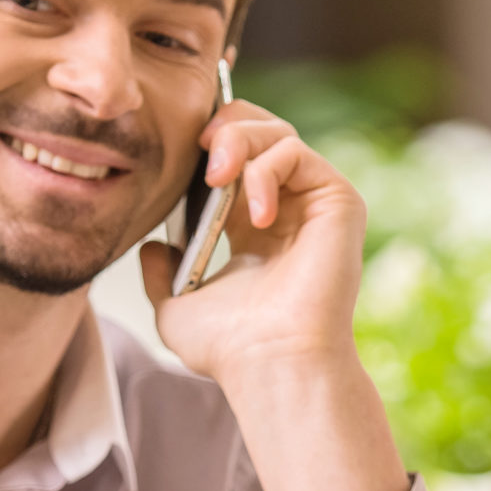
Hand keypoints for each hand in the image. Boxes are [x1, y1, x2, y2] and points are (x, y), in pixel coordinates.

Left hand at [138, 102, 407, 490]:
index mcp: (254, 224)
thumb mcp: (177, 307)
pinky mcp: (339, 201)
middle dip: (223, 130)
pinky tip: (254, 215)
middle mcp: (289, 207)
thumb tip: (151, 248)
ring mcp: (315, 202)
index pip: (236, 153)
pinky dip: (266, 170)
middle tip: (201, 162)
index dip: (207, 142)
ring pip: (278, 131)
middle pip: (258, 127)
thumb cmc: (231, 348)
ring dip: (238, 143)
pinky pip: (297, 152)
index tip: (178, 157)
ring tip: (217, 180)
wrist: (271, 363)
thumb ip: (159, 275)